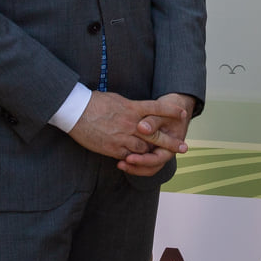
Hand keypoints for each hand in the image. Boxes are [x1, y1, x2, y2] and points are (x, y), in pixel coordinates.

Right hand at [67, 92, 185, 160]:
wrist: (76, 112)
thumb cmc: (95, 102)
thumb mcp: (117, 99)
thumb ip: (131, 107)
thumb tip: (140, 110)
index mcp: (132, 108)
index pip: (157, 108)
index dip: (171, 111)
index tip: (183, 113)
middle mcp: (131, 124)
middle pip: (155, 134)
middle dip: (171, 142)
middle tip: (184, 147)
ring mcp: (122, 137)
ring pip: (144, 149)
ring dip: (152, 152)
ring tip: (161, 155)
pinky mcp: (113, 149)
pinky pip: (129, 157)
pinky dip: (135, 159)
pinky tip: (139, 160)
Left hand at [119, 94, 196, 176]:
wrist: (173, 106)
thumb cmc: (170, 108)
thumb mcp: (164, 113)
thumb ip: (153, 121)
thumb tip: (142, 128)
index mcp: (171, 145)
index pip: (158, 159)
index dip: (144, 160)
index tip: (129, 158)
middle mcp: (164, 151)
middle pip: (151, 167)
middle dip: (136, 168)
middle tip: (121, 164)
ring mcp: (156, 151)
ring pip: (145, 167)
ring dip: (133, 167)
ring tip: (119, 164)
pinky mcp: (148, 148)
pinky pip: (141, 159)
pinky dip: (132, 161)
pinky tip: (120, 158)